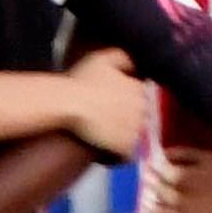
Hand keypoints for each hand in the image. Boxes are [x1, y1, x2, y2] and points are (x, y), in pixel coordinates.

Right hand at [48, 62, 162, 159]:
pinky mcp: (125, 147)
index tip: (116, 104)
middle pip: (143, 118)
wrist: (67, 104)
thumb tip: (135, 64)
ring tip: (108, 136)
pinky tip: (107, 149)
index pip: (144, 99)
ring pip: (137, 137)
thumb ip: (124, 58)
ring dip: (126, 137)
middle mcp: (143, 110)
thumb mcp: (102, 59)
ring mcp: (136, 130)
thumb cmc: (82, 81)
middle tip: (111, 120)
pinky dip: (120, 154)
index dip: (130, 102)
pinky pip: (129, 155)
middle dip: (130, 119)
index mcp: (140, 90)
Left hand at [151, 149, 211, 212]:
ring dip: (152, 209)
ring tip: (151, 206)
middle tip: (149, 187)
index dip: (152, 171)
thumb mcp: (211, 158)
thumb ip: (184, 154)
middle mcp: (178, 200)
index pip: (157, 175)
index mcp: (182, 179)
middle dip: (151, 189)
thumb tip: (163, 154)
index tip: (150, 170)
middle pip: (156, 194)